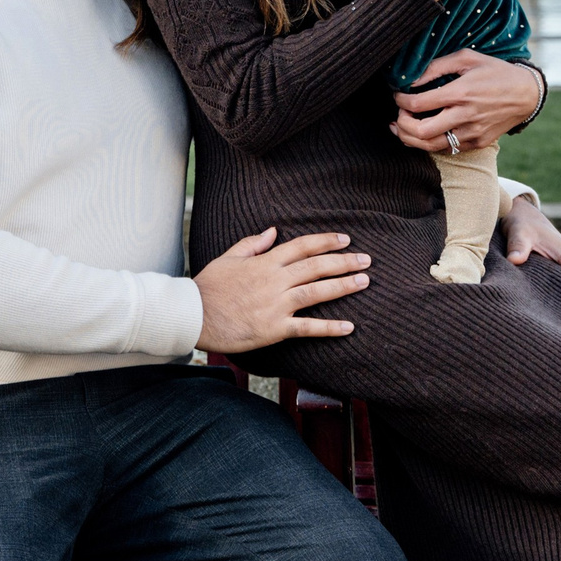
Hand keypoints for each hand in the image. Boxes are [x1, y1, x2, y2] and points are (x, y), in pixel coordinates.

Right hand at [194, 229, 369, 353]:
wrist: (194, 315)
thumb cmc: (208, 286)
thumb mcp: (229, 258)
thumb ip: (253, 244)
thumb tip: (274, 231)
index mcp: (265, 262)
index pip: (302, 246)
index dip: (325, 241)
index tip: (345, 240)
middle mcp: (274, 281)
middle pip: (316, 266)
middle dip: (344, 261)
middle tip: (366, 259)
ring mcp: (276, 305)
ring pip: (316, 291)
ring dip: (343, 286)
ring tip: (364, 281)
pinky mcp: (275, 329)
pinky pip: (307, 328)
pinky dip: (329, 327)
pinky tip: (349, 326)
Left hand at [392, 52, 541, 150]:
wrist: (527, 94)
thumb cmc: (495, 72)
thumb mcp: (467, 58)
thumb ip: (437, 66)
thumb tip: (411, 79)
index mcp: (462, 92)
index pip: (419, 103)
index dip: (402, 101)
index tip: (398, 95)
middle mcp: (466, 115)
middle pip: (421, 131)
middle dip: (402, 124)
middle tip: (397, 114)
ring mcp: (473, 132)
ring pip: (432, 145)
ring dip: (410, 139)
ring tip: (401, 128)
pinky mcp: (478, 142)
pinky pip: (448, 148)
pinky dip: (430, 142)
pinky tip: (423, 133)